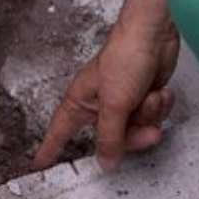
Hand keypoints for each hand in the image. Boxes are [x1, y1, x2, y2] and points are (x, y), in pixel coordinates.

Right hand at [34, 21, 179, 174]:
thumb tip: (105, 163)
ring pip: (137, 129)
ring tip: (150, 95)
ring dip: (149, 114)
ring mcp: (124, 101)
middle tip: (147, 131)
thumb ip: (109, 137)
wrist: (155, 34)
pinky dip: (159, 106)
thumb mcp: (114, 103)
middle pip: (113, 141)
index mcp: (81, 102)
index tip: (38, 164)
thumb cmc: (125, 57)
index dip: (49, 147)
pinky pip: (152, 117)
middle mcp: (100, 104)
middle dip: (135, 135)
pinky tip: (160, 91)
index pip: (60, 130)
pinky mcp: (143, 95)